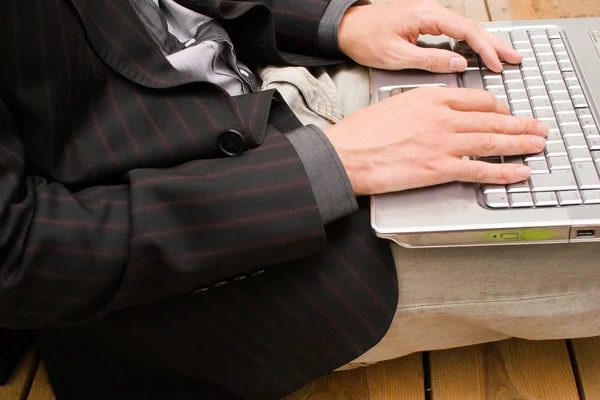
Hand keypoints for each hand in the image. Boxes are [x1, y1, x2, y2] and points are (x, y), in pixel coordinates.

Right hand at [322, 87, 547, 195]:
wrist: (346, 154)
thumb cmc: (362, 132)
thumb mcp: (396, 104)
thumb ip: (423, 106)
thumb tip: (438, 113)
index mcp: (431, 98)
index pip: (477, 100)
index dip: (499, 108)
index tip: (507, 113)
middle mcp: (443, 117)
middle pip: (493, 120)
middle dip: (520, 125)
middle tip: (538, 128)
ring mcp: (443, 143)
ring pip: (493, 142)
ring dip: (520, 144)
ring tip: (538, 145)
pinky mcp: (439, 169)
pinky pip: (480, 170)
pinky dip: (504, 172)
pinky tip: (519, 172)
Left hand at [338, 0, 520, 72]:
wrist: (347, 27)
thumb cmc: (365, 39)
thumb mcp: (396, 55)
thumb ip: (429, 60)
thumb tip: (459, 64)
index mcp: (426, 16)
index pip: (466, 31)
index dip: (486, 49)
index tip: (498, 64)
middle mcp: (431, 11)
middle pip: (471, 27)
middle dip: (495, 43)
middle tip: (515, 58)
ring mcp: (428, 15)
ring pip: (464, 28)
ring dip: (485, 43)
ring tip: (504, 57)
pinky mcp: (424, 22)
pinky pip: (453, 31)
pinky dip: (469, 41)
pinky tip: (477, 52)